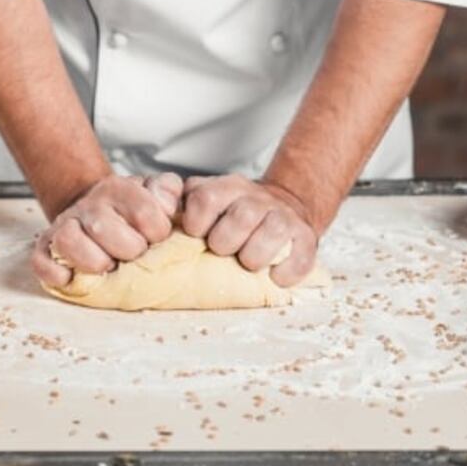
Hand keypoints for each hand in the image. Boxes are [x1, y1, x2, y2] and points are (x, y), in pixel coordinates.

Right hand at [32, 173, 181, 286]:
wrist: (97, 208)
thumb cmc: (131, 210)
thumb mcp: (155, 192)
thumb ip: (168, 190)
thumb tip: (167, 204)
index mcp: (118, 189)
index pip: (143, 211)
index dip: (156, 231)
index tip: (157, 237)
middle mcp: (89, 204)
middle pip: (102, 227)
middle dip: (127, 250)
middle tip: (133, 255)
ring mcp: (64, 225)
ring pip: (67, 240)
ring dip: (92, 261)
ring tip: (107, 266)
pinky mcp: (46, 246)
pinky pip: (41, 260)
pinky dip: (56, 274)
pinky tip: (73, 278)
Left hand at [181, 174, 317, 286]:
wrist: (283, 206)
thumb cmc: (232, 213)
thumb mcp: (206, 197)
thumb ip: (181, 201)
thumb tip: (160, 215)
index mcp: (227, 188)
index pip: (206, 198)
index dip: (196, 221)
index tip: (196, 234)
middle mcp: (257, 198)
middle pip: (241, 217)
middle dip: (225, 242)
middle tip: (222, 250)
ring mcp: (284, 217)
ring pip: (272, 231)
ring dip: (254, 256)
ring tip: (247, 263)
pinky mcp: (306, 239)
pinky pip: (300, 258)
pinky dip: (285, 273)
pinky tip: (273, 277)